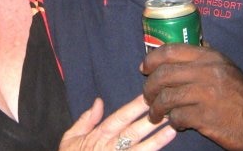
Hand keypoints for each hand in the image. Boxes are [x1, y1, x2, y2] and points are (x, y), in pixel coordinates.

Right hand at [59, 95, 175, 150]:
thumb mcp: (71, 138)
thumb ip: (85, 120)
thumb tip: (98, 101)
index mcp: (98, 135)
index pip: (119, 117)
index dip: (134, 107)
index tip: (148, 97)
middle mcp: (109, 147)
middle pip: (133, 131)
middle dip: (150, 120)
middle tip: (168, 109)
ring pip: (140, 150)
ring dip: (157, 140)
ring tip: (172, 131)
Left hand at [141, 44, 242, 149]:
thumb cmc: (237, 90)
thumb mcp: (222, 65)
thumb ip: (199, 56)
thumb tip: (173, 48)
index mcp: (207, 57)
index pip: (169, 51)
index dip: (151, 59)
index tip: (143, 68)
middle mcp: (206, 73)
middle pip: (163, 75)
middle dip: (149, 87)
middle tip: (147, 96)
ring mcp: (206, 95)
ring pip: (166, 98)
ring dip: (156, 108)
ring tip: (155, 113)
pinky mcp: (206, 117)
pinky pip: (177, 117)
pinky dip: (172, 121)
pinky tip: (175, 123)